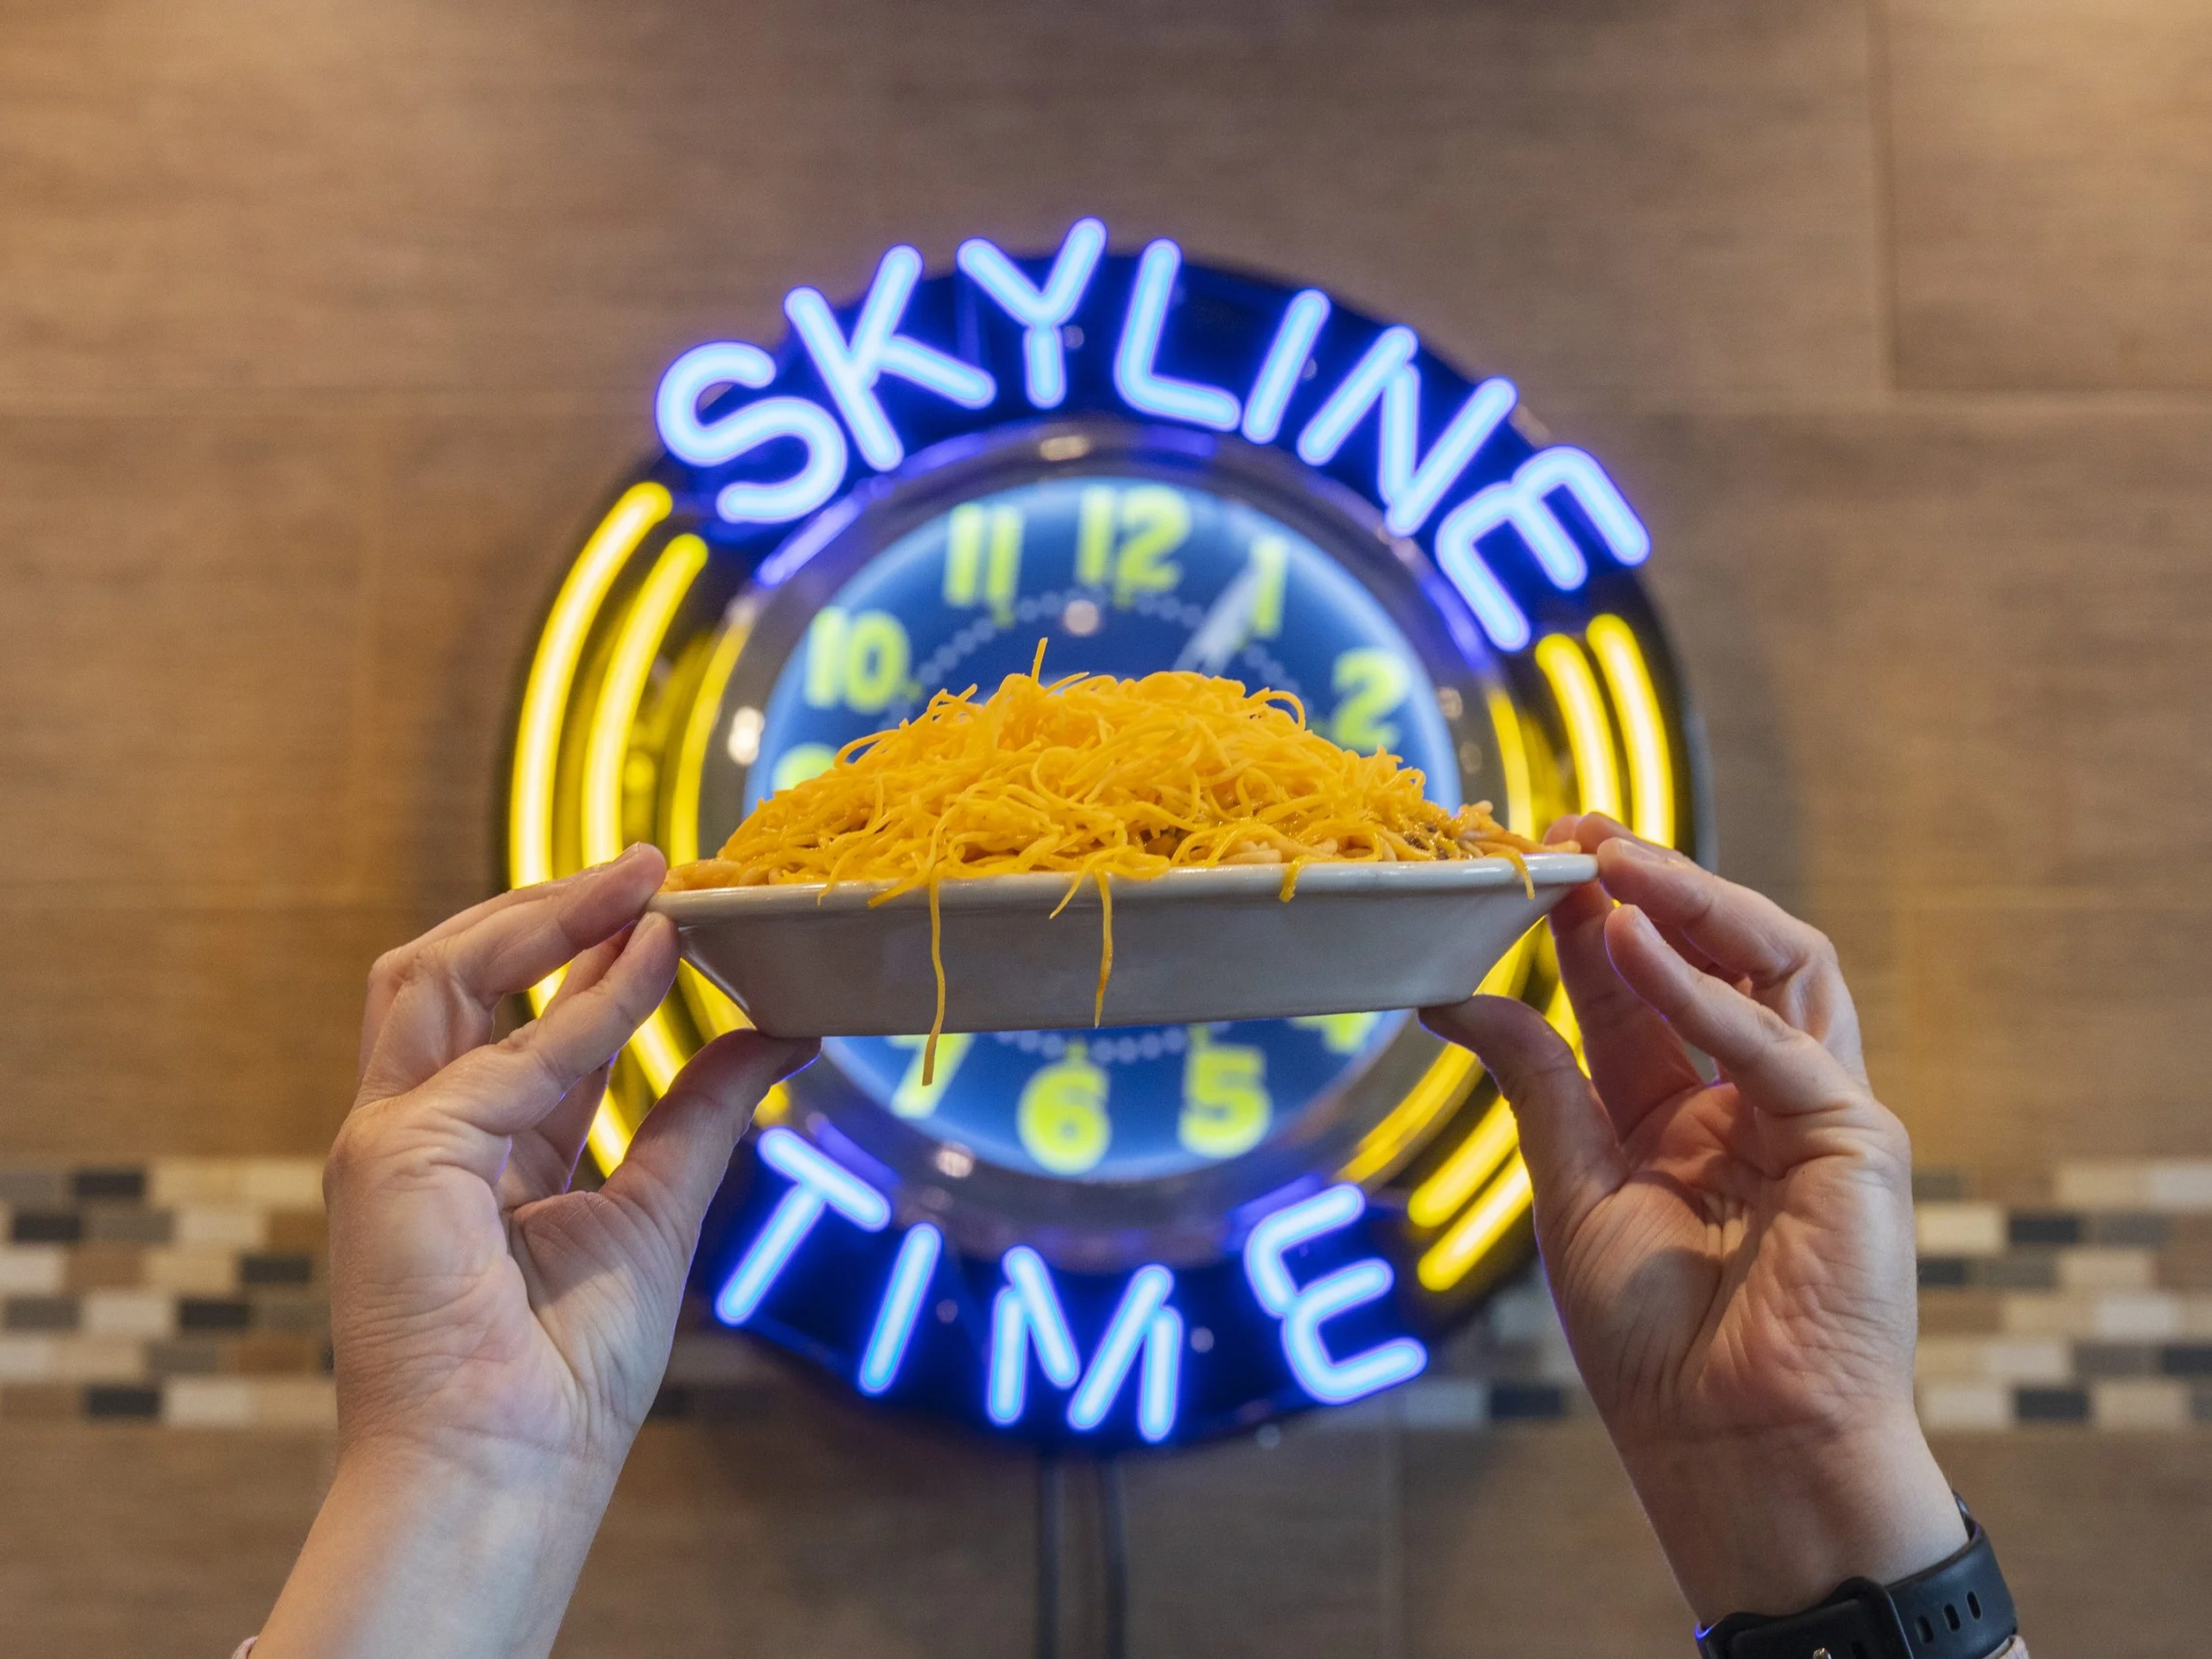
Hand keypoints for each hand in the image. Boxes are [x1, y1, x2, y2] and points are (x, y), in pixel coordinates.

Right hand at [255, 846, 814, 1658]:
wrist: (511, 1469)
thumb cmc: (564, 1374)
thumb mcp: (657, 1210)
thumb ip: (702, 1113)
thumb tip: (776, 1032)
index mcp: (468, 1153)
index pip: (508, 1018)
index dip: (583, 953)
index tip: (668, 906)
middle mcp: (414, 1136)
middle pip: (447, 974)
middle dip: (544, 910)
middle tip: (651, 865)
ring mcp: (389, 1143)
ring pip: (434, 976)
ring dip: (543, 916)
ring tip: (642, 878)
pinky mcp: (394, 1157)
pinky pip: (502, 1054)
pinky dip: (585, 1003)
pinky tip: (652, 962)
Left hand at [1422, 815, 1962, 1623]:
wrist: (1732, 1450)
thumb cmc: (1656, 1345)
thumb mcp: (1573, 1189)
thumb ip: (1536, 1080)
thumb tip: (1451, 994)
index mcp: (1684, 1113)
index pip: (1637, 987)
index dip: (1584, 919)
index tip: (1523, 859)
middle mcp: (1752, 1098)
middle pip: (1713, 955)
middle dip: (1647, 886)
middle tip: (1572, 829)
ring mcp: (1812, 1111)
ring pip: (1774, 965)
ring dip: (1691, 902)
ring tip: (1610, 853)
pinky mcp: (1856, 1140)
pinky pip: (1778, 1044)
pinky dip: (1701, 991)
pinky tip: (1629, 939)